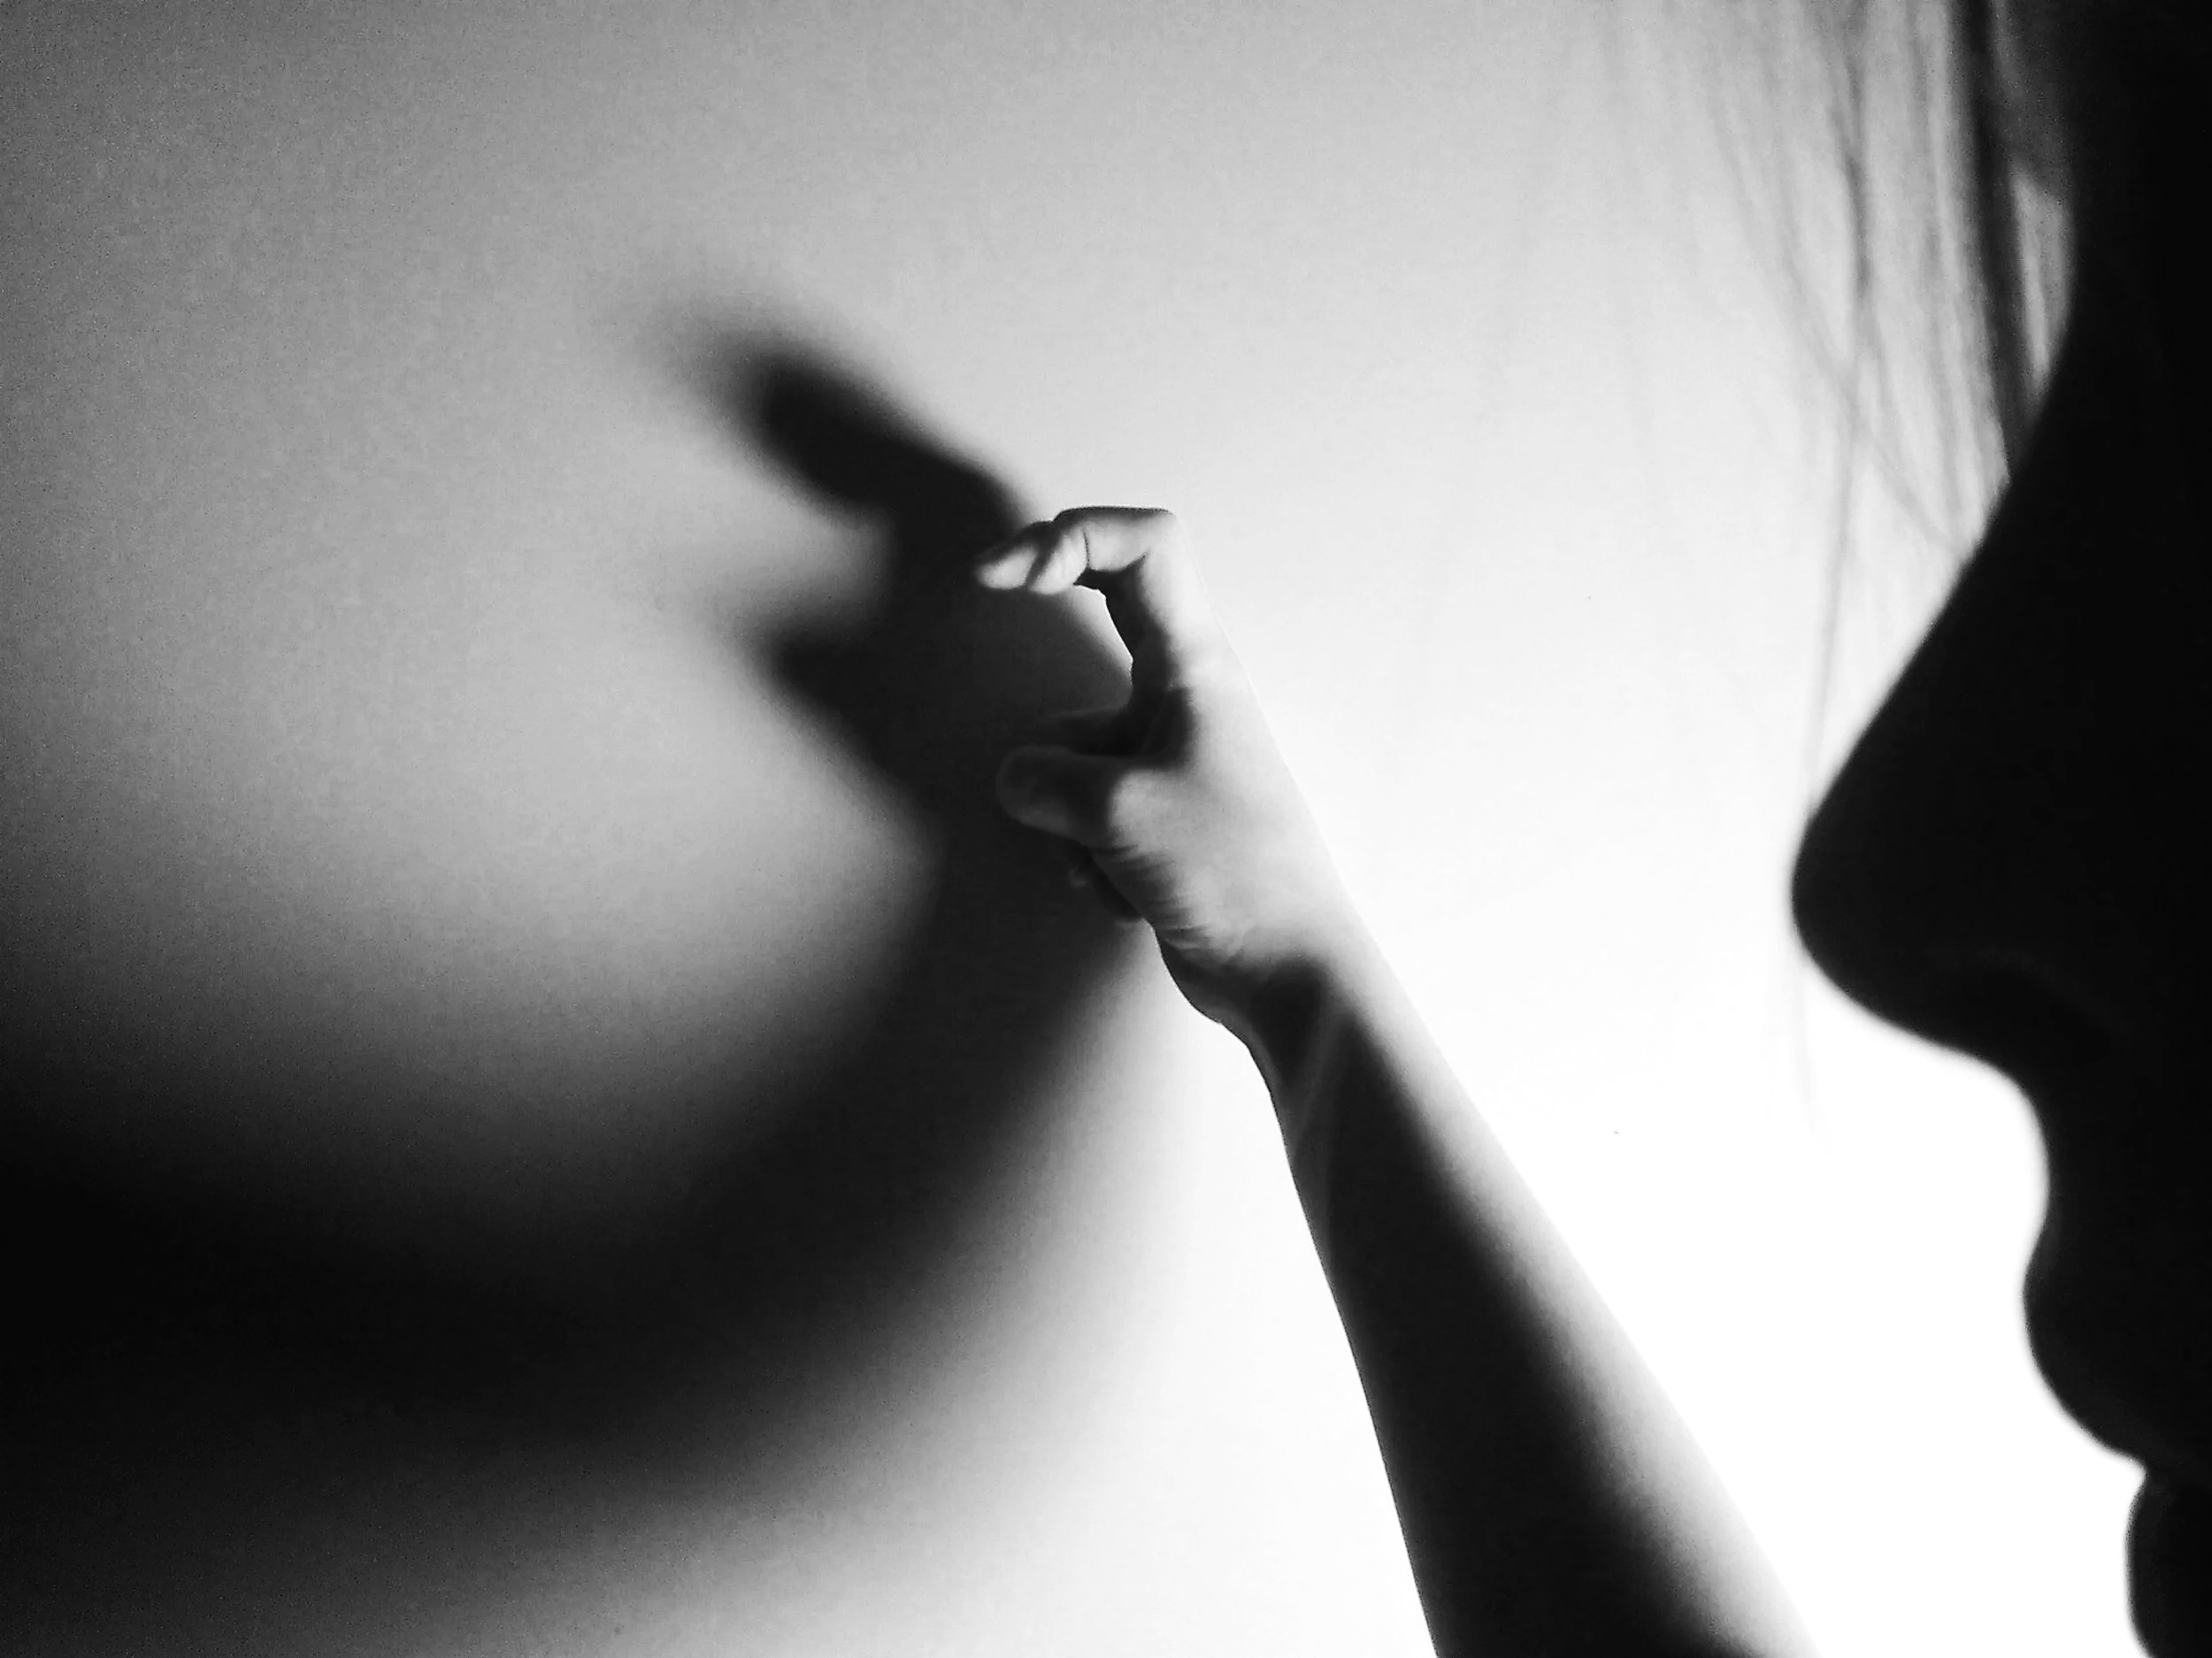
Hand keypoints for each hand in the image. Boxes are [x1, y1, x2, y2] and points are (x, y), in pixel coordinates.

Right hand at [973, 507, 1360, 1030]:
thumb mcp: (1117, 811)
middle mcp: (1181, 699)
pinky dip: (1088, 853)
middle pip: (1103, 616)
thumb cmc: (1231, 873)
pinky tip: (1128, 894)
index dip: (1068, 536)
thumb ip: (1044, 780)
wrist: (1284, 971)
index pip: (1142, 550)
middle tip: (985, 596)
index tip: (1003, 575)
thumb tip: (1021, 783)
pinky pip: (1083, 813)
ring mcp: (1166, 759)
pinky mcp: (1152, 818)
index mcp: (1195, 668)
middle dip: (1049, 619)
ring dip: (1071, 814)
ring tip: (1118, 861)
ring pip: (1071, 750)